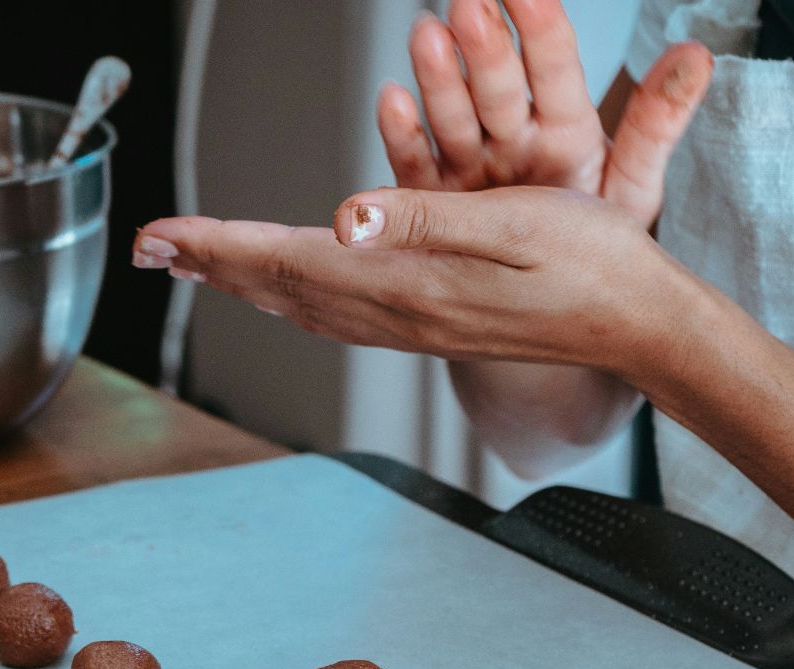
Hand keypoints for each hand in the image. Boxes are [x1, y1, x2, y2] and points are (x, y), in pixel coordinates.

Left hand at [134, 185, 705, 376]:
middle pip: (282, 288)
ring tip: (200, 264)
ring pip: (306, 306)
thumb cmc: (595, 263)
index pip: (289, 259)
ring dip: (246, 282)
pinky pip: (342, 315)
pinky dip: (296, 294)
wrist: (642, 327)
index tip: (158, 233)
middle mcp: (403, 313)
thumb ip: (425, 218)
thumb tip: (343, 216)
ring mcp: (418, 327)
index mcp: (411, 283)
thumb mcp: (516, 221)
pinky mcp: (437, 325)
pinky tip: (292, 286)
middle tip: (151, 246)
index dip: (216, 245)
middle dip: (211, 265)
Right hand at [380, 0, 713, 226]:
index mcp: (566, 130)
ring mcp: (472, 166)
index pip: (556, 68)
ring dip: (439, 78)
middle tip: (472, 8)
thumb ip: (657, 122)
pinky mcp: (435, 200)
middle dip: (486, 47)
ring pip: (454, 115)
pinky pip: (417, 164)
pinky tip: (393, 99)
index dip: (543, 27)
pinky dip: (403, 133)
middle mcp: (515, 139)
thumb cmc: (592, 248)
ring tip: (428, 36)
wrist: (549, 310)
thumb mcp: (633, 188)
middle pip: (500, 86)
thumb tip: (696, 54)